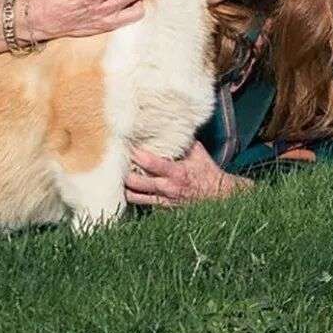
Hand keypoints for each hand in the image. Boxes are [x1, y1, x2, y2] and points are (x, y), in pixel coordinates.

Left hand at [125, 142, 252, 206]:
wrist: (218, 196)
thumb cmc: (207, 172)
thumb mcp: (198, 153)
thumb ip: (183, 141)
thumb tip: (170, 124)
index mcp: (176, 172)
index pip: (149, 163)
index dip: (135, 153)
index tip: (126, 143)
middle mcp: (167, 188)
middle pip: (135, 182)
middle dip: (122, 171)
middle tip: (114, 159)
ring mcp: (163, 200)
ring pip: (134, 196)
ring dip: (124, 186)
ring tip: (115, 175)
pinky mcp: (162, 208)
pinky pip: (142, 203)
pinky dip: (133, 195)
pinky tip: (126, 188)